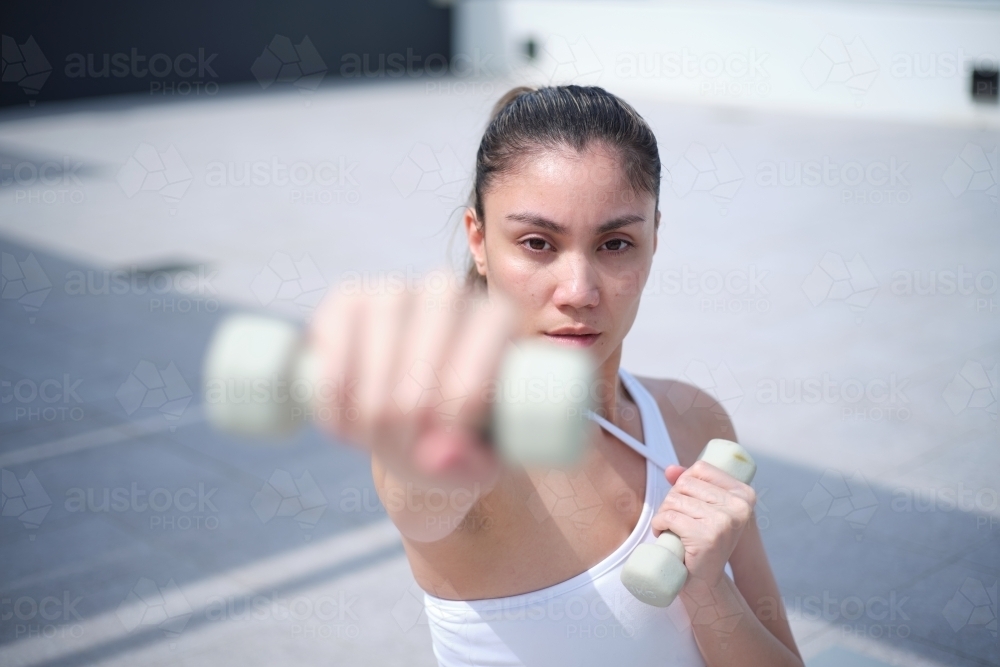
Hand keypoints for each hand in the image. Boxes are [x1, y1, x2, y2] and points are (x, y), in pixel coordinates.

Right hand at [307, 272, 516, 489]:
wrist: (410, 427)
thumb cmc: (457, 442)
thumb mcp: (476, 464)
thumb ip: (468, 465)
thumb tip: (436, 456)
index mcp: (496, 319)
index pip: (479, 351)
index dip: (458, 403)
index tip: (444, 441)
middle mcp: (448, 293)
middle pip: (425, 352)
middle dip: (409, 412)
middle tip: (406, 449)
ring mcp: (394, 291)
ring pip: (380, 341)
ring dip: (370, 403)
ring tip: (372, 439)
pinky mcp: (348, 300)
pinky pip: (336, 338)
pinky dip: (333, 389)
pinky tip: (341, 424)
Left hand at [651, 461, 756, 587]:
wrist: (704, 580)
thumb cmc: (702, 539)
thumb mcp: (704, 508)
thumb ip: (691, 484)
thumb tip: (670, 469)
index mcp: (744, 494)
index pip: (701, 469)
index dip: (684, 482)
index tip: (687, 501)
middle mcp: (739, 506)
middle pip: (685, 484)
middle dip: (672, 500)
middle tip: (677, 519)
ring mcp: (724, 521)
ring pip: (674, 499)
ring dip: (664, 513)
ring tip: (672, 528)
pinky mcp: (706, 536)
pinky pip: (669, 517)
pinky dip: (658, 524)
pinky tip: (663, 533)